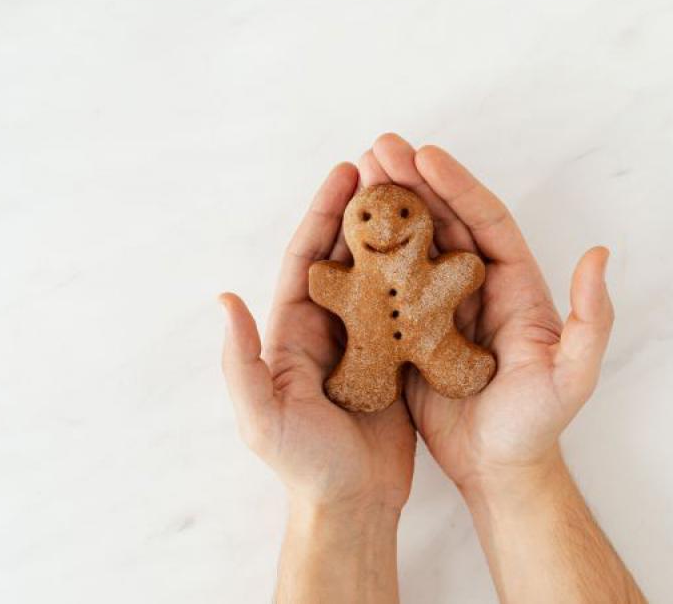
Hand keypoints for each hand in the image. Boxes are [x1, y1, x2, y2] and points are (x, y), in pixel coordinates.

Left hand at [219, 162, 415, 512]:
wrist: (352, 505)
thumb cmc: (305, 467)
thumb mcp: (263, 419)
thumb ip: (242, 363)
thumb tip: (225, 299)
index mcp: (292, 332)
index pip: (306, 258)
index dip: (323, 214)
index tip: (345, 173)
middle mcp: (328, 327)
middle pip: (345, 254)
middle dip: (363, 209)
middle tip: (387, 167)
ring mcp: (364, 341)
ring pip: (381, 273)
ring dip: (397, 234)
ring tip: (421, 195)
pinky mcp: (395, 358)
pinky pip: (409, 306)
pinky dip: (424, 276)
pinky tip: (447, 253)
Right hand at [356, 134, 613, 490]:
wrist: (499, 467)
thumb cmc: (538, 425)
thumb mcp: (573, 376)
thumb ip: (590, 320)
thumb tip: (599, 255)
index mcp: (515, 285)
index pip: (485, 220)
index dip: (457, 185)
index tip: (425, 155)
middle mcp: (478, 285)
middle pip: (445, 219)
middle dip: (414, 180)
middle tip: (378, 147)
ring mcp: (442, 304)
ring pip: (414, 243)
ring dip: (387, 208)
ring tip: (355, 174)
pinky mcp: (412, 328)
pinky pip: (389, 283)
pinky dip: (368, 256)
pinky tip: (343, 236)